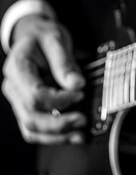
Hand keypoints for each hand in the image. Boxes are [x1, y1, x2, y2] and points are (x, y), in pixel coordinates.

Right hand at [2, 15, 86, 144]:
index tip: (80, 94)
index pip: (35, 95)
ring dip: (57, 136)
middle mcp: (13, 88)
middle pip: (31, 117)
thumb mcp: (55, 40)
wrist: (34, 37)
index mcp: (18, 68)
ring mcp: (18, 100)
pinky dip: (53, 137)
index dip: (60, 100)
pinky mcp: (27, 107)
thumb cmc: (43, 37)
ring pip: (31, 129)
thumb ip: (65, 63)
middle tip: (83, 120)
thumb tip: (77, 85)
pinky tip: (71, 135)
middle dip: (60, 124)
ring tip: (80, 135)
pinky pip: (35, 129)